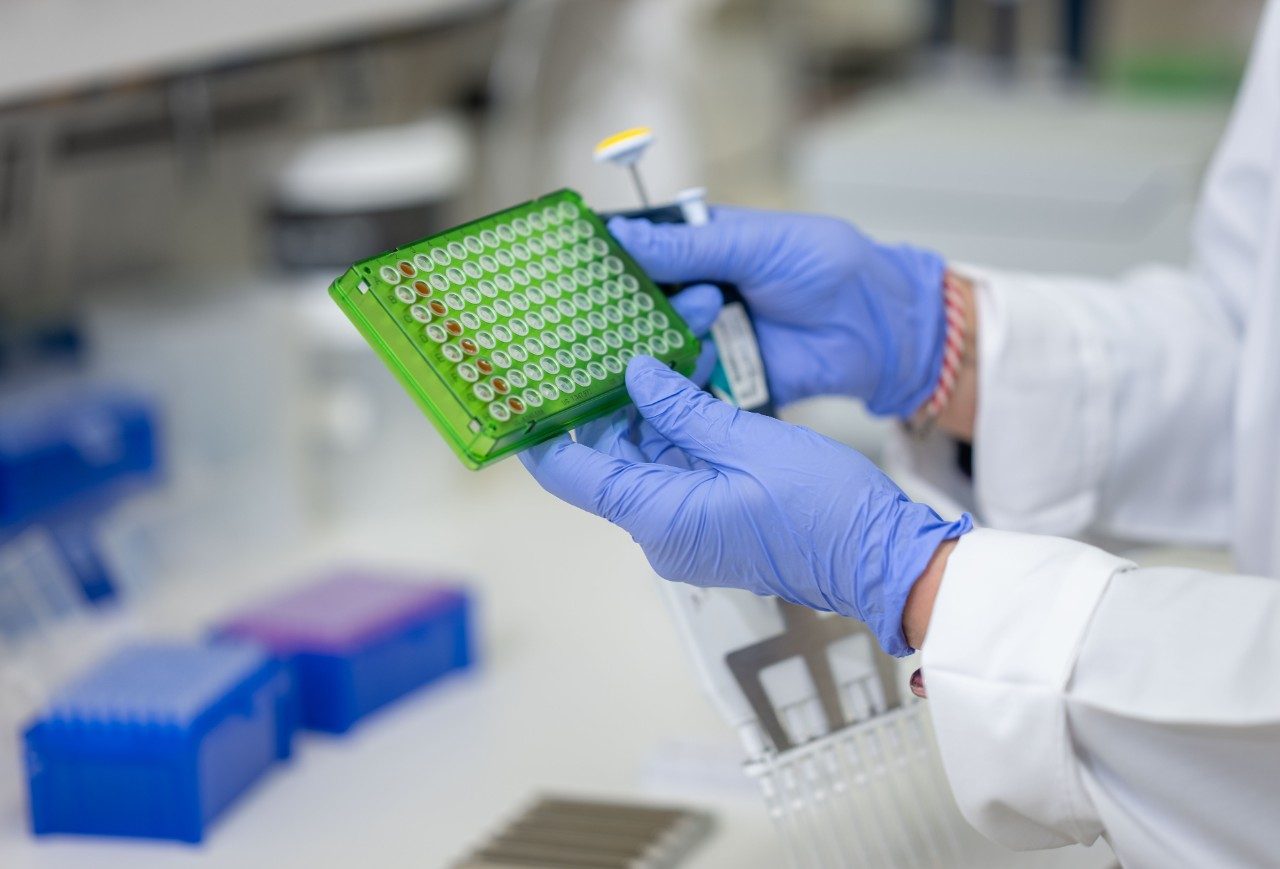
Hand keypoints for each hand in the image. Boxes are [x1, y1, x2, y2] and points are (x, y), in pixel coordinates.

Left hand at [521, 357, 971, 655]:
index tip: (523, 385)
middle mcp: (662, 528)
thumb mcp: (749, 442)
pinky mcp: (712, 518)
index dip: (540, 430)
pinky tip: (690, 378)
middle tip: (613, 338)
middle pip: (609, 456)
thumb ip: (684, 408)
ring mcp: (687, 525)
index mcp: (658, 516)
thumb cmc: (824, 511)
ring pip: (645, 456)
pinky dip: (679, 426)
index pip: (571, 473)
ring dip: (650, 405)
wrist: (882, 558)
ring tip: (661, 344)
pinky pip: (678, 466)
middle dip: (611, 397)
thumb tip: (636, 376)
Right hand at [609, 208, 947, 416]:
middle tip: (589, 320)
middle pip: (637, 307)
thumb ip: (690, 247)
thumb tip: (623, 236)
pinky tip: (648, 389)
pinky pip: (682, 388)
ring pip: (653, 347)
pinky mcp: (722, 381)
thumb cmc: (829, 267)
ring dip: (645, 347)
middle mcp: (695, 295)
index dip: (606, 261)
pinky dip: (666, 389)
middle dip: (617, 313)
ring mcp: (706, 340)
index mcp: (701, 248)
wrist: (881, 331)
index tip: (571, 267)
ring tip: (649, 341)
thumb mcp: (757, 245)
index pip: (639, 251)